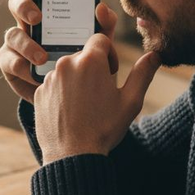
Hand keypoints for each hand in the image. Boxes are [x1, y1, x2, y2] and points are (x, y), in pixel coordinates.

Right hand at [0, 0, 120, 101]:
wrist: (74, 100)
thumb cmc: (85, 65)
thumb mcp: (99, 45)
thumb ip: (103, 26)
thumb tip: (101, 8)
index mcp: (48, 12)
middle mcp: (29, 24)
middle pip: (16, 5)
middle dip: (23, 7)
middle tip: (37, 18)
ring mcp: (17, 44)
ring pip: (12, 35)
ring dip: (26, 44)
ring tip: (42, 57)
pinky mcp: (10, 65)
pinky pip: (10, 61)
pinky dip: (23, 67)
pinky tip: (36, 75)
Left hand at [33, 33, 160, 163]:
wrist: (72, 155)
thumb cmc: (104, 128)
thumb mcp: (130, 101)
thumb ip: (143, 73)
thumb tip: (155, 55)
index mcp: (90, 61)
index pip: (100, 39)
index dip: (109, 54)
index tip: (111, 73)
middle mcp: (66, 64)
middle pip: (82, 55)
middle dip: (92, 68)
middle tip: (99, 93)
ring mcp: (49, 79)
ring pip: (66, 70)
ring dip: (76, 80)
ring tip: (84, 106)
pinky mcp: (38, 92)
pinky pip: (53, 85)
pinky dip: (62, 93)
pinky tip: (70, 112)